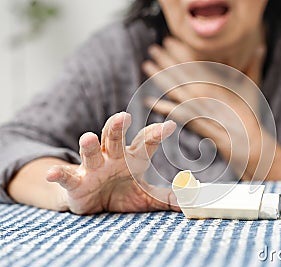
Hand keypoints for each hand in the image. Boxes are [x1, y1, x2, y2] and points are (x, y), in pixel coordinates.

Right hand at [46, 112, 179, 213]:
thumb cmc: (122, 194)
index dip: (156, 134)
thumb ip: (165, 197)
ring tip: (88, 138)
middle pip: (114, 138)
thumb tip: (189, 202)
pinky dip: (58, 175)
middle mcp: (112, 157)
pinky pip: (66, 176)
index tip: (170, 126)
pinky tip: (52, 174)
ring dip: (88, 145)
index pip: (145, 143)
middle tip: (123, 117)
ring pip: (91, 152)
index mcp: (131, 158)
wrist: (94, 203)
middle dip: (117, 128)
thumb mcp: (145, 196)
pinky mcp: (76, 182)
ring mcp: (92, 168)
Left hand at [142, 37, 268, 179]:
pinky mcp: (197, 122)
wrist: (250, 142)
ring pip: (176, 88)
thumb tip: (260, 47)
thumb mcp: (251, 88)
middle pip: (183, 72)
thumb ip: (253, 66)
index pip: (197, 62)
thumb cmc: (250, 116)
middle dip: (167, 59)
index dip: (182, 50)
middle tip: (153, 48)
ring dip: (161, 77)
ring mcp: (201, 107)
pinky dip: (163, 107)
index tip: (169, 40)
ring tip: (146, 66)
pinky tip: (150, 102)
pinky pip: (176, 112)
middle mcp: (208, 92)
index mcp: (218, 82)